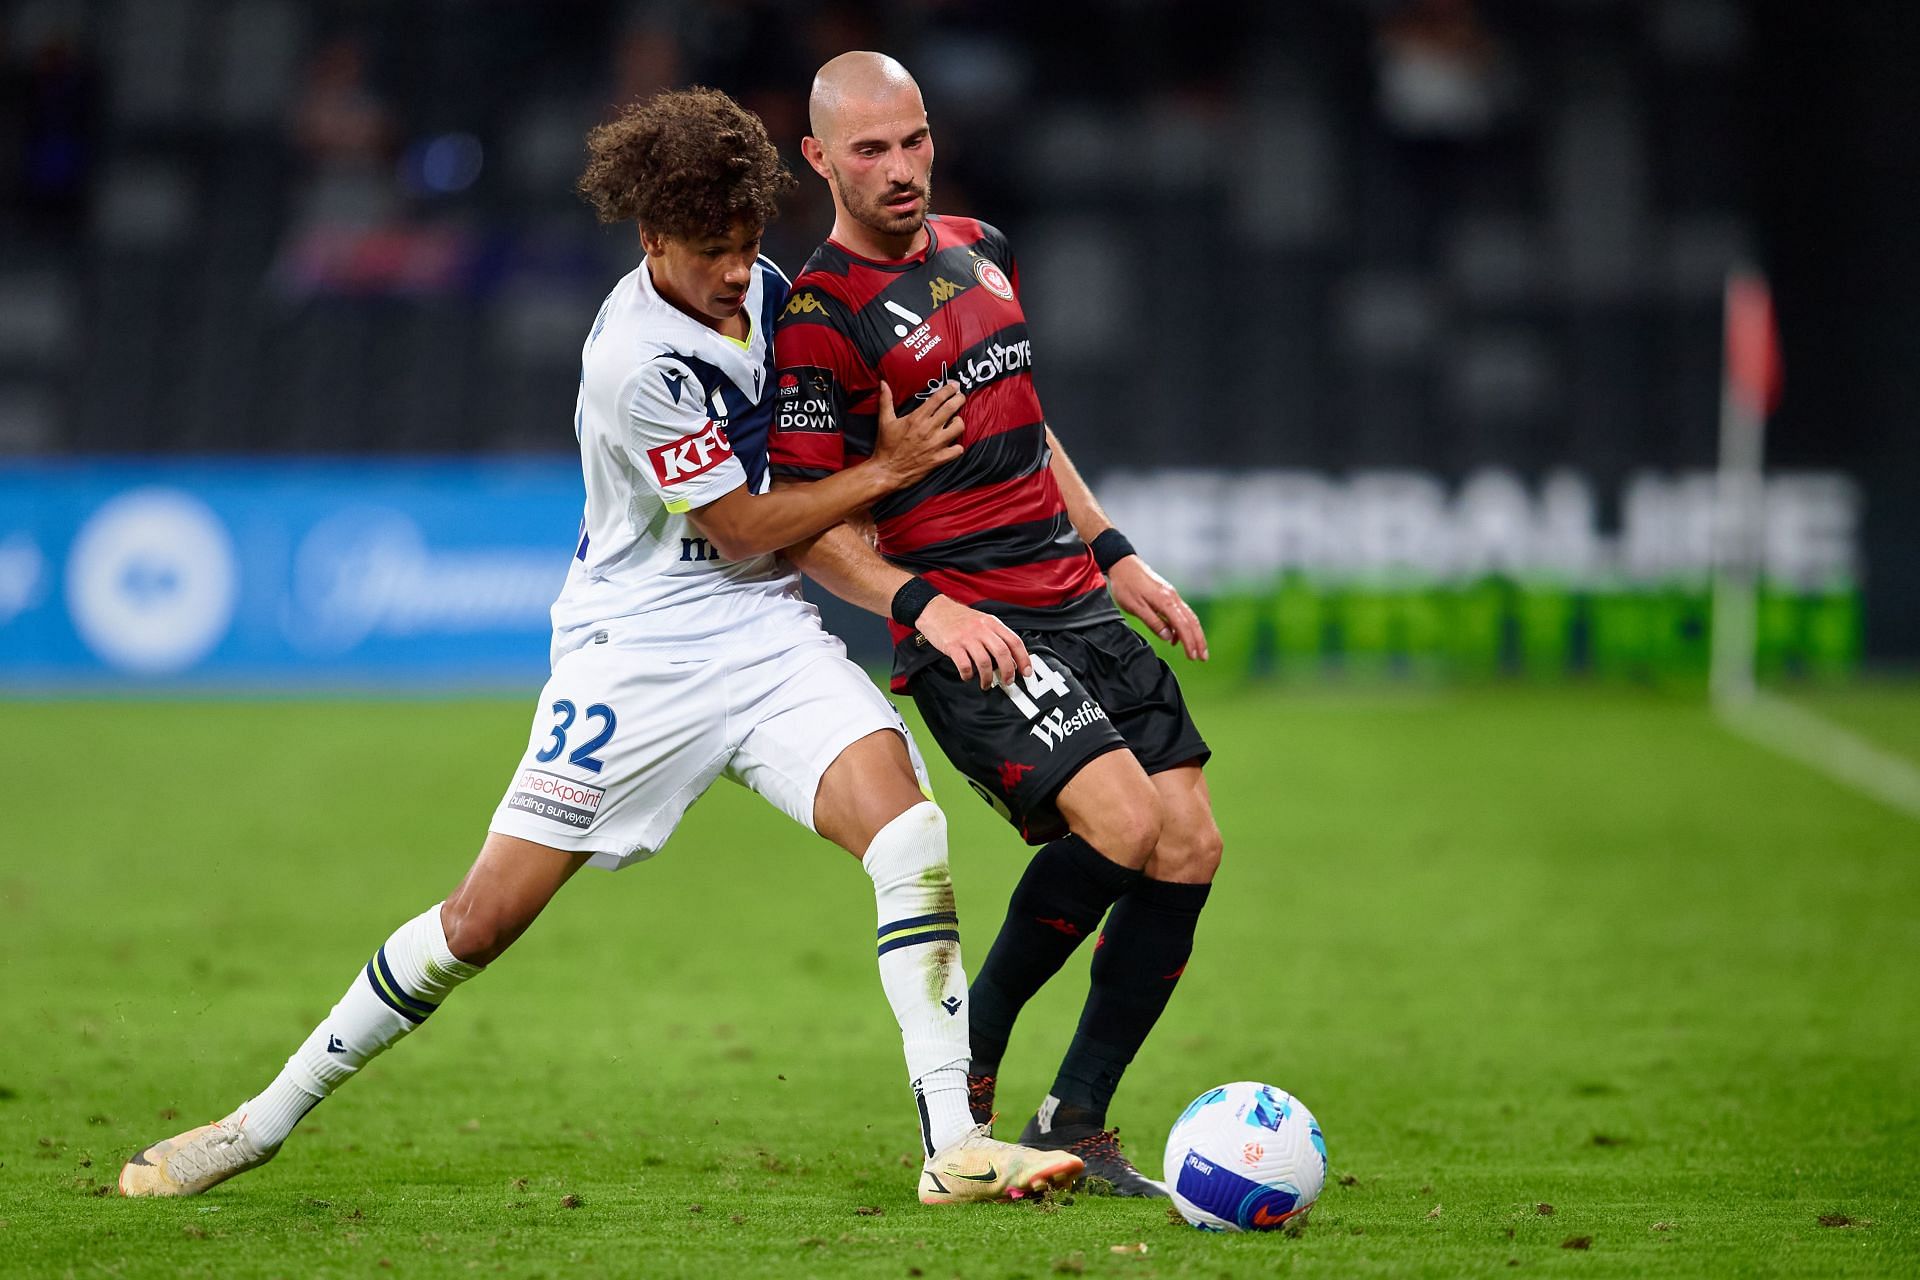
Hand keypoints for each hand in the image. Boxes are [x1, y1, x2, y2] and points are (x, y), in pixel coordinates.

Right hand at [870, 381, 964, 486]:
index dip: (949, 389)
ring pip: (959, 427)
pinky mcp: (939, 459)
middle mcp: (929, 429)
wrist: (887, 471)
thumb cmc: (886, 446)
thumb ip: (886, 400)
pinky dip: (957, 446)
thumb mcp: (884, 421)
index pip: (938, 398)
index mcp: (917, 418)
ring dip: (959, 421)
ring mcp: (935, 444)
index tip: (954, 385)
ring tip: (955, 421)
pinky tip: (953, 444)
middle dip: (959, 399)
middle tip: (961, 397)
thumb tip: (883, 383)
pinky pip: (958, 450)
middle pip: (951, 408)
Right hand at [915, 595, 1031, 688]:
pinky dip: (968, 675)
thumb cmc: (959, 618)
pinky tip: (968, 677)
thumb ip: (995, 636)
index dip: (1023, 659)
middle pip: (1002, 653)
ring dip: (988, 678)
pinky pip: (964, 665)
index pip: (1014, 641)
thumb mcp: (982, 621)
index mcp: (992, 623)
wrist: (934, 610)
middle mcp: (981, 629)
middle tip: (1008, 681)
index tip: (1026, 672)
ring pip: (985, 662)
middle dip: (1008, 671)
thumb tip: (1010, 657)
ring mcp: (967, 637)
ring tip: (986, 684)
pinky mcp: (952, 645)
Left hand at [1107, 555, 1207, 660]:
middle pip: (1192, 622)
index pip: (1183, 626)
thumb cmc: (1126, 585)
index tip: (1194, 656)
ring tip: (1196, 651)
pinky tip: (1176, 638)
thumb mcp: (1135, 607)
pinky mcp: (1168, 595)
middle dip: (1199, 640)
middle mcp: (1173, 598)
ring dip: (1194, 634)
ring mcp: (1172, 595)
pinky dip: (1183, 627)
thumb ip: (1153, 622)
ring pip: (1189, 617)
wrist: (1124, 564)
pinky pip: (1181, 613)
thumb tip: (1168, 637)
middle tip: (1203, 658)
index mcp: (1166, 601)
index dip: (1190, 643)